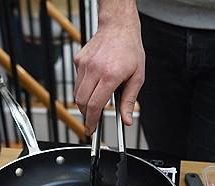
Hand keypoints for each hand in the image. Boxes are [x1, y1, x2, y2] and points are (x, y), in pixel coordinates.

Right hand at [74, 1, 144, 135]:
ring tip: (97, 101)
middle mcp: (94, 69)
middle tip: (93, 121)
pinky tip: (95, 83)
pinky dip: (84, 87)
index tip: (91, 129)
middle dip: (86, 115)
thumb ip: (129, 101)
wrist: (118, 27)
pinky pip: (78, 81)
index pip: (94, 105)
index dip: (91, 121)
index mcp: (110, 75)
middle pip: (82, 102)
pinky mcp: (78, 60)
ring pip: (77, 93)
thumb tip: (126, 120)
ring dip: (85, 102)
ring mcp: (84, 64)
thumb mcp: (137, 77)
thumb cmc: (130, 49)